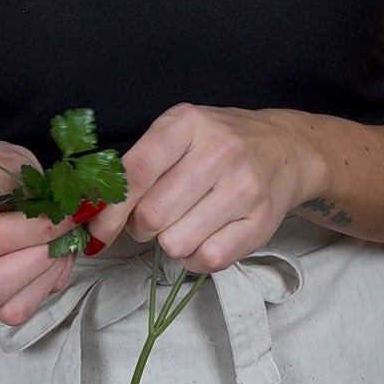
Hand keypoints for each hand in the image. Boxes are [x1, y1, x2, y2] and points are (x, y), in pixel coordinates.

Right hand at [0, 139, 78, 326]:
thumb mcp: (9, 163)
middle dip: (38, 264)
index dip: (38, 231)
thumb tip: (70, 216)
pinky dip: (45, 285)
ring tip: (61, 244)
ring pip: (6, 309)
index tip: (69, 216)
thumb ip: (33, 192)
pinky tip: (51, 258)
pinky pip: (19, 310)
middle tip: (65, 235)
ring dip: (47, 277)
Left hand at [86, 103, 315, 274]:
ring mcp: (244, 188)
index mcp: (188, 123)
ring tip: (184, 223)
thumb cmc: (219, 142)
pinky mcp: (261, 223)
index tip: (97, 231)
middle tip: (153, 218)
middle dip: (142, 226)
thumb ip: (139, 165)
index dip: (109, 210)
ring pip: (177, 243)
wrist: (286, 148)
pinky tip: (203, 237)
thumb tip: (96, 211)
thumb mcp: (179, 132)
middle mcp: (219, 151)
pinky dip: (196, 257)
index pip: (136, 172)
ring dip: (170, 242)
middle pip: (153, 216)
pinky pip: (207, 260)